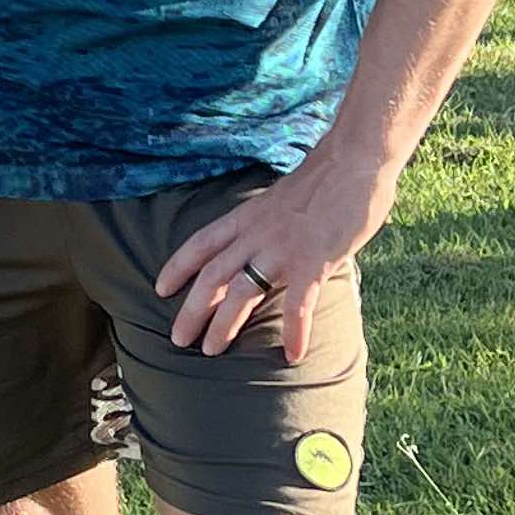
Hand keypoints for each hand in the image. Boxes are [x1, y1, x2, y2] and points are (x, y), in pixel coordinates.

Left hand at [158, 146, 396, 364]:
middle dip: (192, 310)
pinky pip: (298, 304)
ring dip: (224, 325)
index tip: (160, 288)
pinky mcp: (313, 262)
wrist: (355, 160)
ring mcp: (283, 249)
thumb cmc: (326, 177)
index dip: (178, 266)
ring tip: (212, 352)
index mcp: (248, 216)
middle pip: (212, 276)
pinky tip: (293, 354)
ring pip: (241, 293)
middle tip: (178, 339)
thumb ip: (270, 222)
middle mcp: (257, 234)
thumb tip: (268, 241)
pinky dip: (294, 332)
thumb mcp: (282, 198)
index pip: (201, 243)